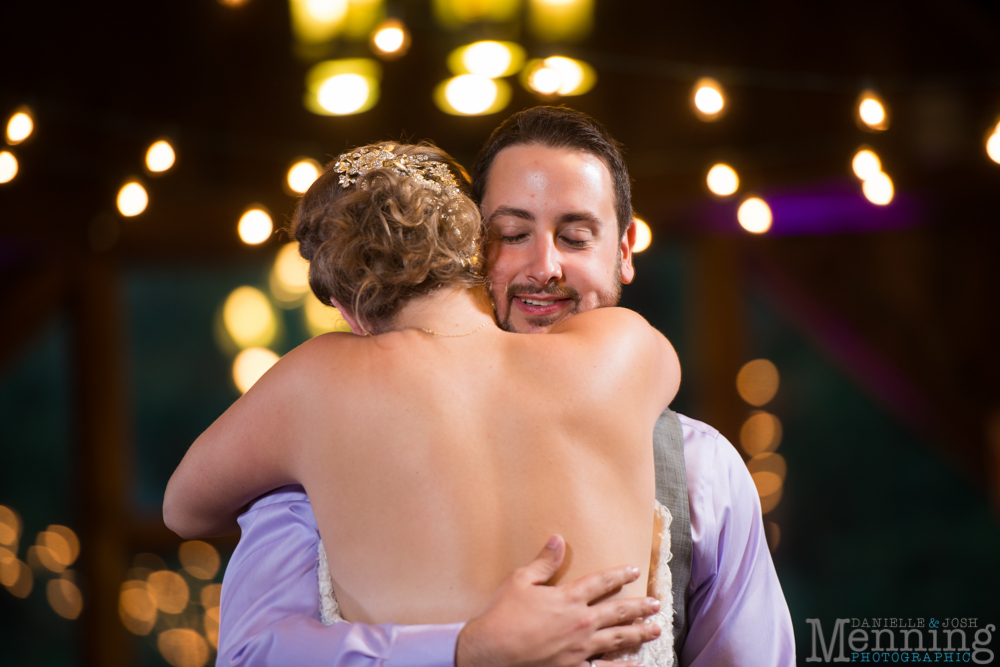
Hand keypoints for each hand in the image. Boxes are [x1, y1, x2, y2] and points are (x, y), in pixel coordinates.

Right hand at [455, 535, 660, 666]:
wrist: (492, 651)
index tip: (635, 571)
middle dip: (640, 606)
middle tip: (656, 603)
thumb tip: (557, 539)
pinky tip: (637, 663)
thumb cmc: (503, 614)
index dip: (620, 575)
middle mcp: (581, 622)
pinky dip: (623, 666)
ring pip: (618, 639)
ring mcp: (580, 648)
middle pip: (618, 612)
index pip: (601, 582)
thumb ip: (543, 562)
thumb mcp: (520, 581)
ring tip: (655, 629)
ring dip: (639, 633)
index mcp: (569, 598)